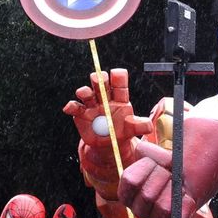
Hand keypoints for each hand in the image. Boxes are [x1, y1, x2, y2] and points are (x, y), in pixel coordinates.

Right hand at [64, 70, 151, 197]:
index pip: (119, 83)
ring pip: (86, 93)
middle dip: (99, 79)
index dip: (118, 77)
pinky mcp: (81, 114)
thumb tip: (148, 126)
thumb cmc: (122, 131)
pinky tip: (70, 108)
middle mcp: (104, 98)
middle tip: (99, 79)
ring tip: (85, 94)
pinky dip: (71, 106)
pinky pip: (75, 107)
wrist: (109, 144)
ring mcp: (92, 105)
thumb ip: (139, 126)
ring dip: (85, 91)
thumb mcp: (132, 129)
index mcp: (119, 98)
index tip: (116, 73)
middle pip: (101, 84)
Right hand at [112, 139, 201, 217]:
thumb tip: (158, 156)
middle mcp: (138, 210)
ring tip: (176, 186)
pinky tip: (185, 196)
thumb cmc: (164, 167)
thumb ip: (147, 150)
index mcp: (126, 193)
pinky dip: (186, 202)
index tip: (155, 164)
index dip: (146, 168)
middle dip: (163, 178)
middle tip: (169, 174)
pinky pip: (179, 215)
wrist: (184, 179)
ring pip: (163, 207)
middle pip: (147, 195)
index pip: (131, 181)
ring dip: (174, 190)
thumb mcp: (151, 154)